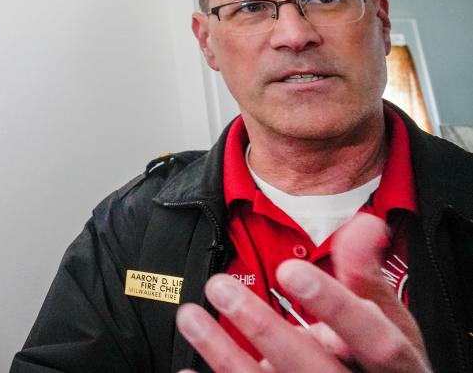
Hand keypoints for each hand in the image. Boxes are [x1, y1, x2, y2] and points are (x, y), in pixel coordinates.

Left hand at [175, 214, 430, 371]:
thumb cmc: (376, 356)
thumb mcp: (387, 318)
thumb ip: (367, 276)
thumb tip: (365, 225)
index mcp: (397, 366)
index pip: (376, 340)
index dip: (335, 306)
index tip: (290, 270)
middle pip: (313, 368)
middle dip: (263, 327)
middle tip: (221, 287)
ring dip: (223, 352)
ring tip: (190, 316)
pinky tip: (187, 371)